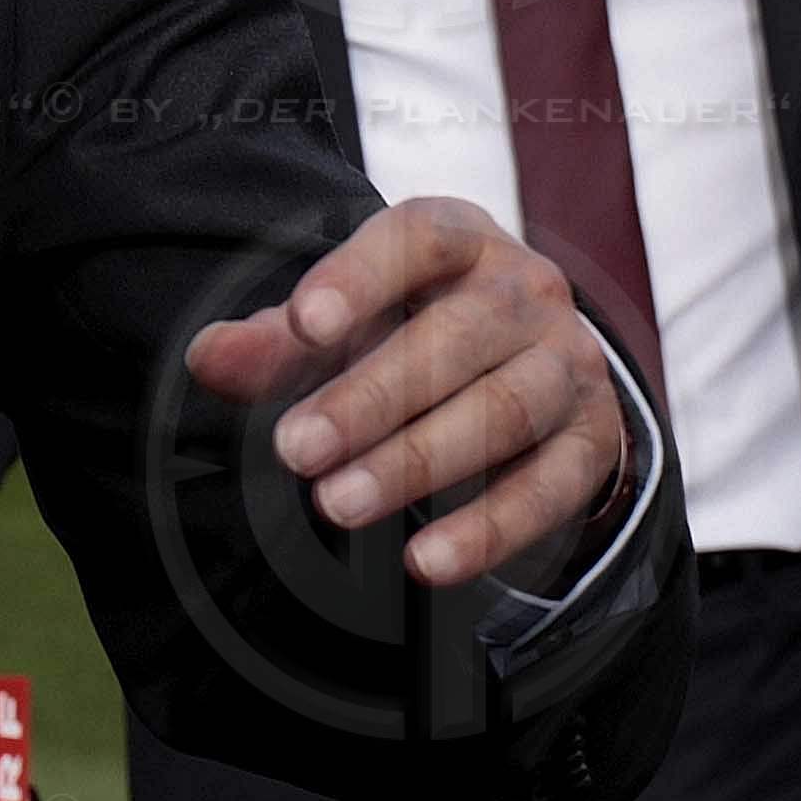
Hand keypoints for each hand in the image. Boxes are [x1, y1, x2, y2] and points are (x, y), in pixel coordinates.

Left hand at [183, 194, 627, 592]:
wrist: (519, 370)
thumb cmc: (405, 332)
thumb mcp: (338, 326)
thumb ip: (273, 342)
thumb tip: (208, 358)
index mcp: (459, 240)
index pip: (418, 237)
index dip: (360, 276)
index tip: (303, 324)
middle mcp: (527, 291)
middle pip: (457, 337)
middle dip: (370, 398)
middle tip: (293, 451)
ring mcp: (569, 364)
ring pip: (505, 410)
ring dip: (418, 462)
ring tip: (336, 505)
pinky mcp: (592, 441)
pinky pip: (551, 487)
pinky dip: (488, 529)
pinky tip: (425, 563)